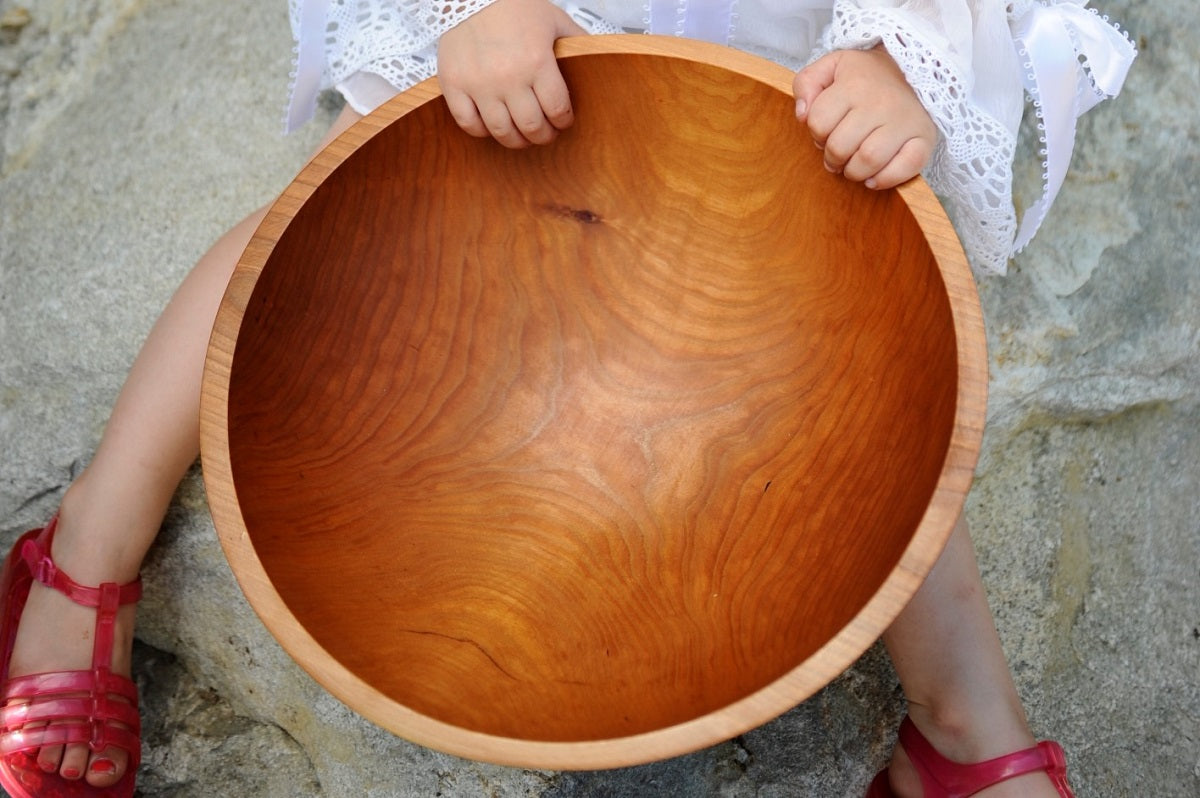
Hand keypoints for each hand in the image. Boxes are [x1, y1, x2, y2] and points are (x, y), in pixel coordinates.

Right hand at [438, 0, 586, 147]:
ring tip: (521, 134)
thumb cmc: (515, 5)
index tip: (563, 121)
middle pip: (531, 127)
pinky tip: (491, 122)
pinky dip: (482, 130)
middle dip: (543, 135)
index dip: (564, 121)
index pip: (558, 109)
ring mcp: (478, 83)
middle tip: (545, 132)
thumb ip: (576, 44)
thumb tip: (599, 62)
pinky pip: (468, 124)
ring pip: (502, 131)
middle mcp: (508, 76)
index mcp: (537, 61)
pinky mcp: (453, 84)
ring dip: (516, 139)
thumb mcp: (554, 20)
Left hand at [793, 46, 937, 189]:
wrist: (914, 69)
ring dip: (854, 172)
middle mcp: (881, 102)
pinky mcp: (925, 138)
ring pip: (868, 160)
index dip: (816, 133)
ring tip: (854, 165)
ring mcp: (905, 121)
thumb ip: (806, 83)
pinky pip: (905, 168)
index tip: (826, 132)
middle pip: (840, 147)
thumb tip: (801, 115)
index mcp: (854, 84)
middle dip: (832, 158)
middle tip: (838, 155)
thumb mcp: (832, 66)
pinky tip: (874, 177)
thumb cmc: (867, 75)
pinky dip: (885, 179)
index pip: (818, 123)